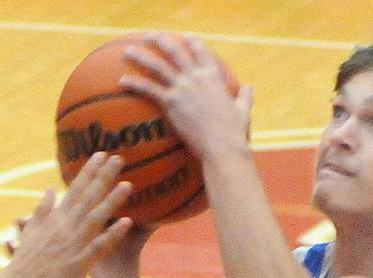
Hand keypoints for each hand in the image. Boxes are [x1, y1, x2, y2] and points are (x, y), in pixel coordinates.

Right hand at [3, 154, 132, 277]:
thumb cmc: (23, 263)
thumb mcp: (29, 231)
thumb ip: (42, 209)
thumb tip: (50, 189)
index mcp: (54, 219)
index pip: (74, 189)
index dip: (89, 171)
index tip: (101, 155)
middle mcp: (65, 227)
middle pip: (88, 198)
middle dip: (104, 177)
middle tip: (119, 158)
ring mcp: (73, 245)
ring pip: (96, 218)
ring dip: (112, 201)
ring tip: (128, 184)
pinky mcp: (78, 264)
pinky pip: (99, 246)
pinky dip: (112, 234)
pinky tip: (126, 223)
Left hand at [120, 35, 252, 163]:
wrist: (222, 145)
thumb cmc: (233, 133)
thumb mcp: (243, 111)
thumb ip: (245, 97)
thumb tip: (249, 88)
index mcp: (213, 76)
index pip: (201, 51)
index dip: (192, 42)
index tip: (184, 37)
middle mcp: (196, 77)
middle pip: (175, 52)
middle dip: (160, 41)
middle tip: (149, 36)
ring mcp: (182, 88)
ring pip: (158, 66)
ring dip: (141, 57)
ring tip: (127, 51)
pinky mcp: (171, 102)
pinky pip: (148, 89)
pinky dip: (134, 84)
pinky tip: (122, 81)